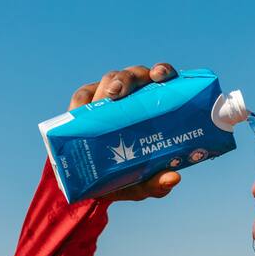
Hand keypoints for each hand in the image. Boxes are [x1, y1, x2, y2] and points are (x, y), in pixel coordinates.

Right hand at [67, 63, 181, 201]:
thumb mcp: (140, 184)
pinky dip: (82, 101)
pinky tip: (81, 109)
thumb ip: (156, 183)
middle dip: (129, 79)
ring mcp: (107, 98)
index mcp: (152, 107)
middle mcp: (132, 96)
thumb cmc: (124, 177)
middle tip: (122, 93)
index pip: (161, 79)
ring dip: (109, 84)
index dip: (162, 71)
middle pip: (134, 75)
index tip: (160, 76)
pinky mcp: (84, 106)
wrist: (91, 184)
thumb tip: (173, 177)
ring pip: (110, 79)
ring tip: (108, 97)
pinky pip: (82, 95)